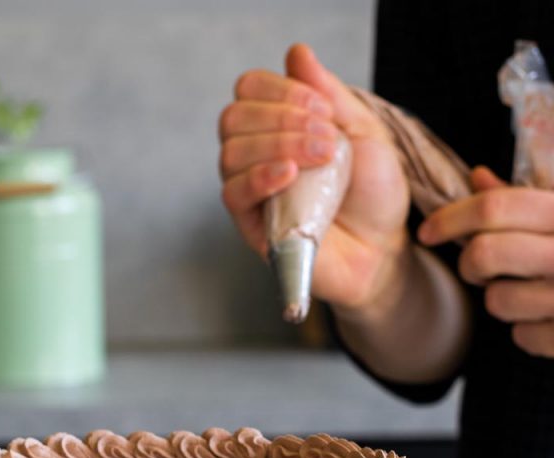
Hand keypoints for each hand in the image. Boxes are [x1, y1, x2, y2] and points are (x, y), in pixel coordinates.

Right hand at [218, 44, 410, 310]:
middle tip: (326, 137)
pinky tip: (289, 175)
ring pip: (231, 153)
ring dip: (278, 144)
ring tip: (321, 158)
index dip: (280, 90)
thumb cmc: (372, 195)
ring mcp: (251, 192)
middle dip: (281, 117)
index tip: (323, 108)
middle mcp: (256, 156)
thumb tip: (297, 53)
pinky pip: (233, 194)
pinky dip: (259, 177)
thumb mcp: (363, 131)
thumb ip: (330, 94)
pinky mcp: (251, 226)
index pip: (249, 91)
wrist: (382, 249)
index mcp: (276, 128)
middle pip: (234, 118)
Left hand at [418, 167, 553, 357]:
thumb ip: (526, 197)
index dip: (451, 217)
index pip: (496, 206)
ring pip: (497, 301)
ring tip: (528, 289)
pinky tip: (550, 315)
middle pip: (484, 255)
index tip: (428, 231)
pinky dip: (528, 329)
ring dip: (501, 298)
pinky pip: (523, 336)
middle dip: (469, 262)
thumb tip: (478, 177)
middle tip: (477, 265)